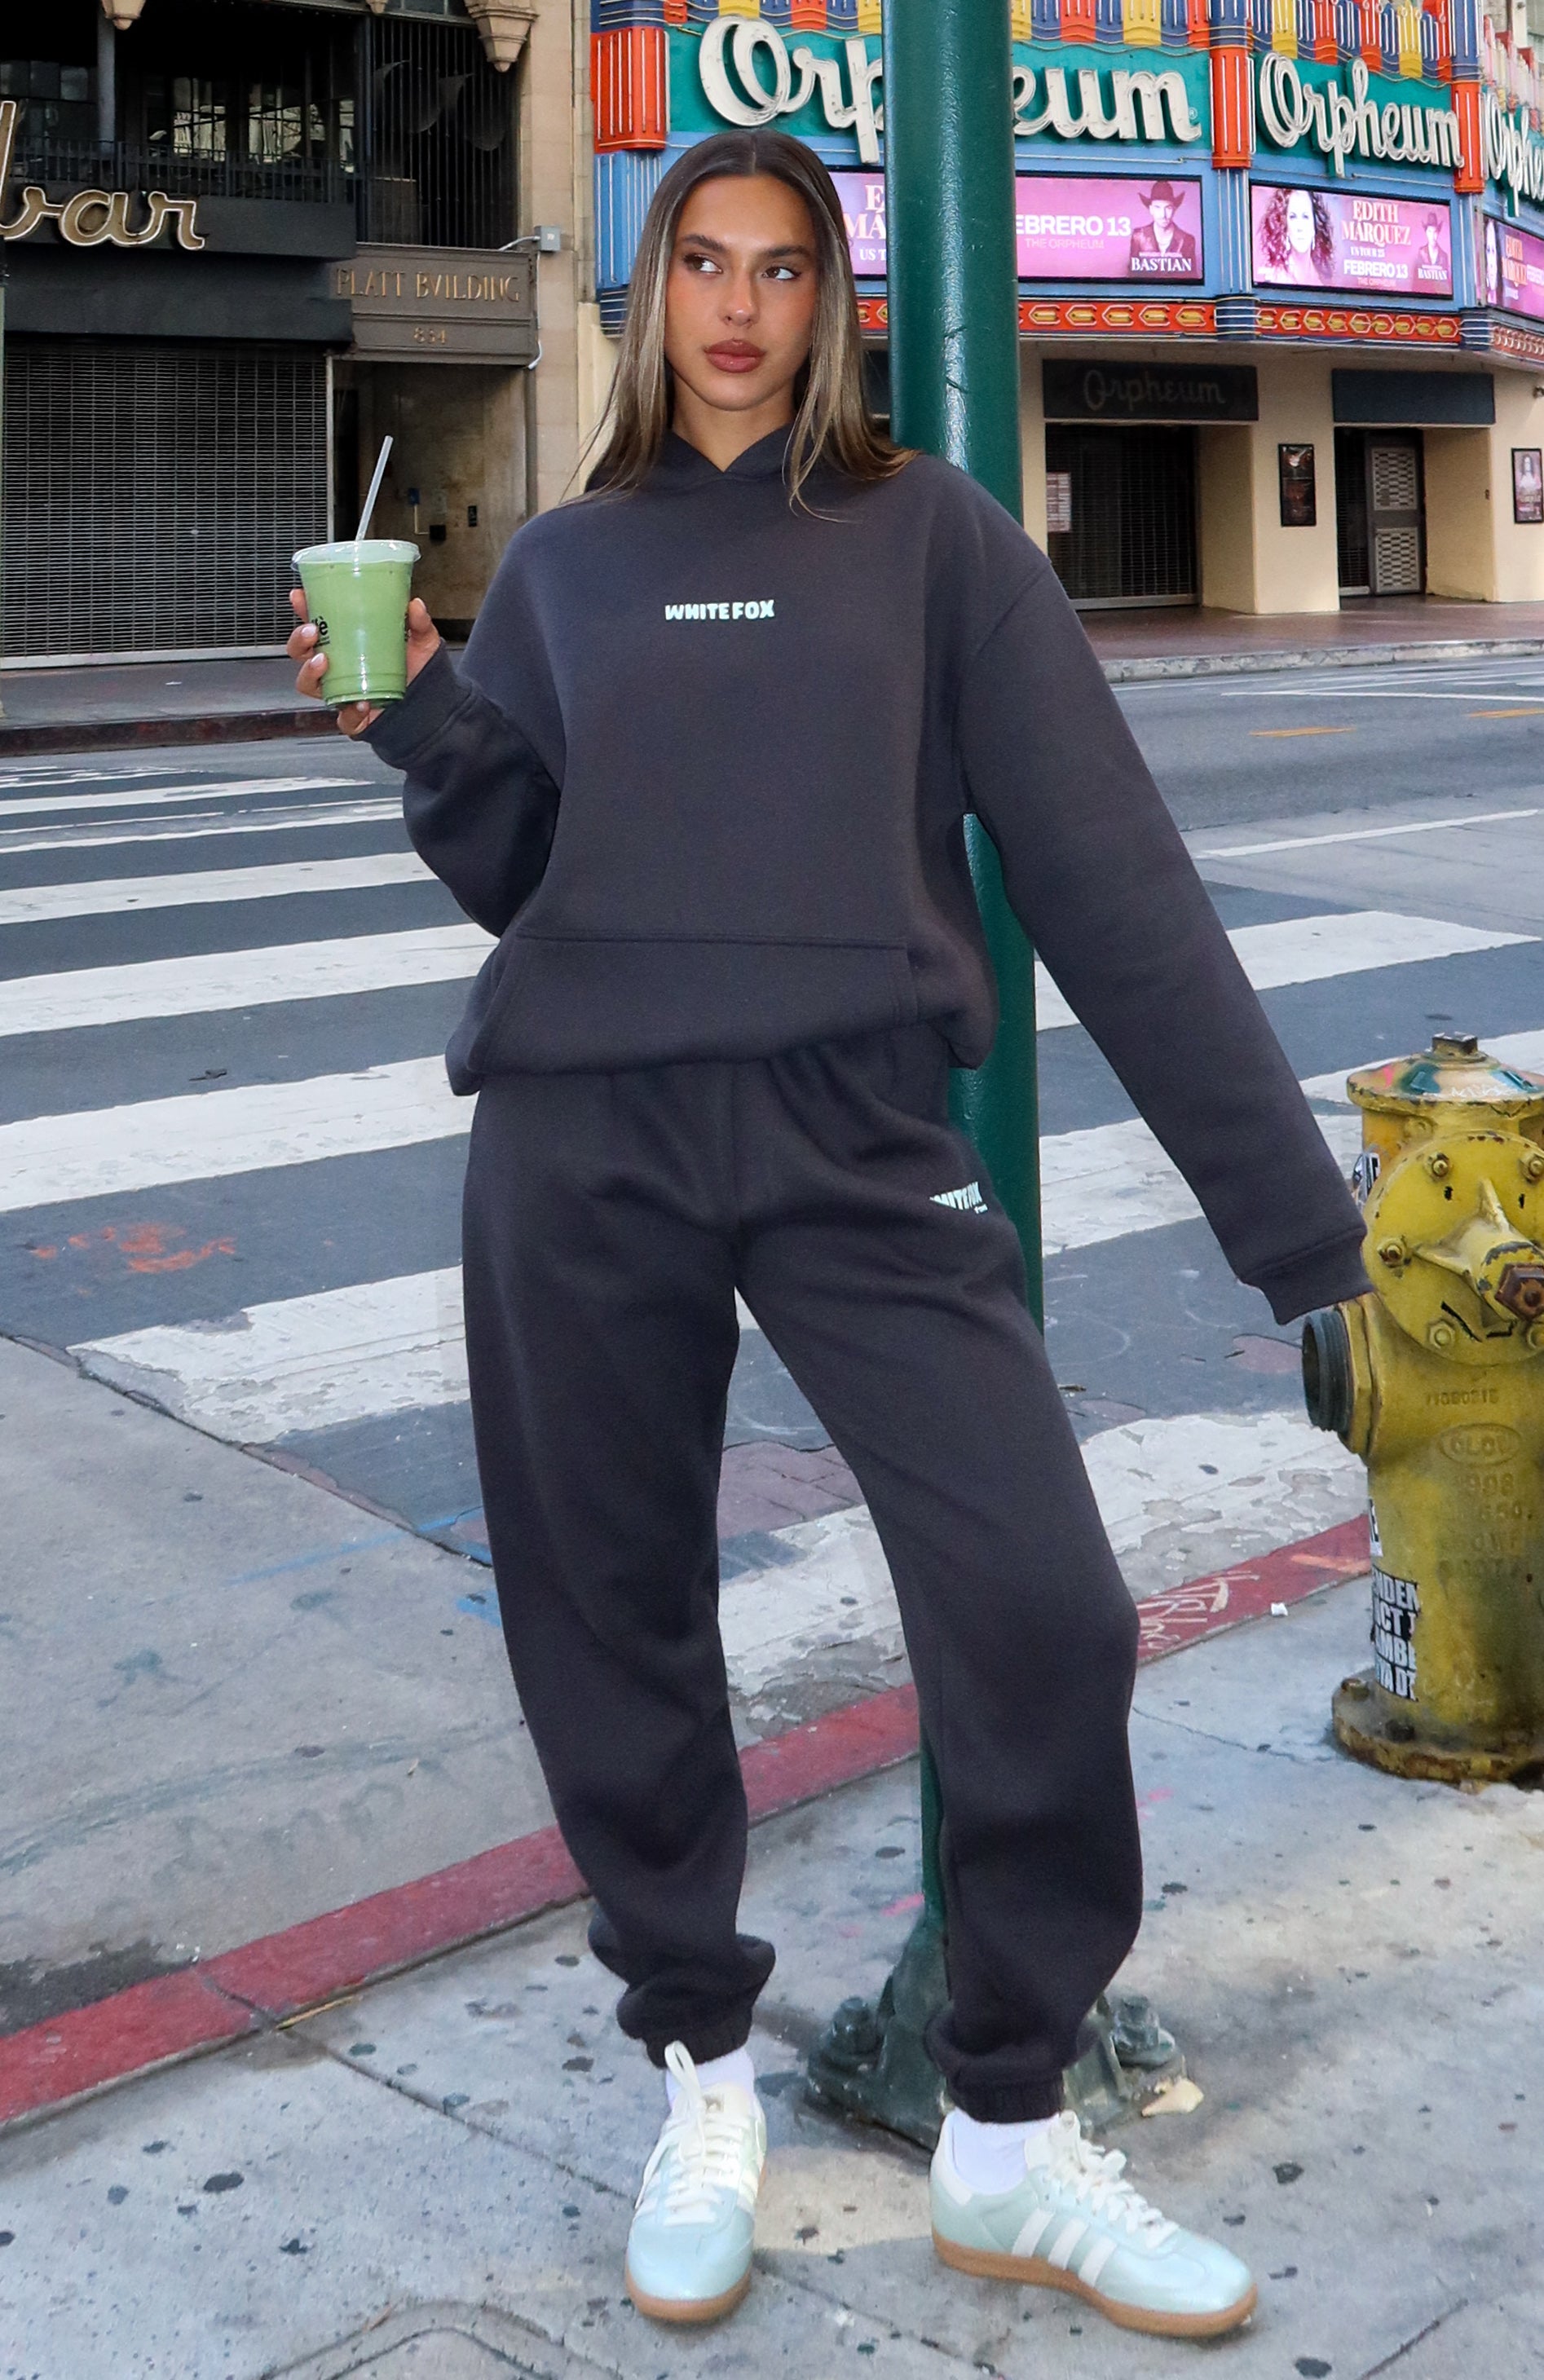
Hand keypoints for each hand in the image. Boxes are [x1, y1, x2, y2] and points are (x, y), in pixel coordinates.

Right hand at [287, 592, 442, 737]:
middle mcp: (338, 667)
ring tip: (323, 662)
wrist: (433, 706)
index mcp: (347, 643)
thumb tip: (415, 606)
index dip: (303, 610)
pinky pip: (344, 719)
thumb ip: (419, 623)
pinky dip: (350, 712)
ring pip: (308, 685)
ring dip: (310, 672)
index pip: (317, 623)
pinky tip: (361, 703)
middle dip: (299, 641)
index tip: (299, 597)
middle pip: (302, 653)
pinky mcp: (354, 718)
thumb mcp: (422, 641)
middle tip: (311, 631)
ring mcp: (342, 692)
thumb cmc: (419, 671)